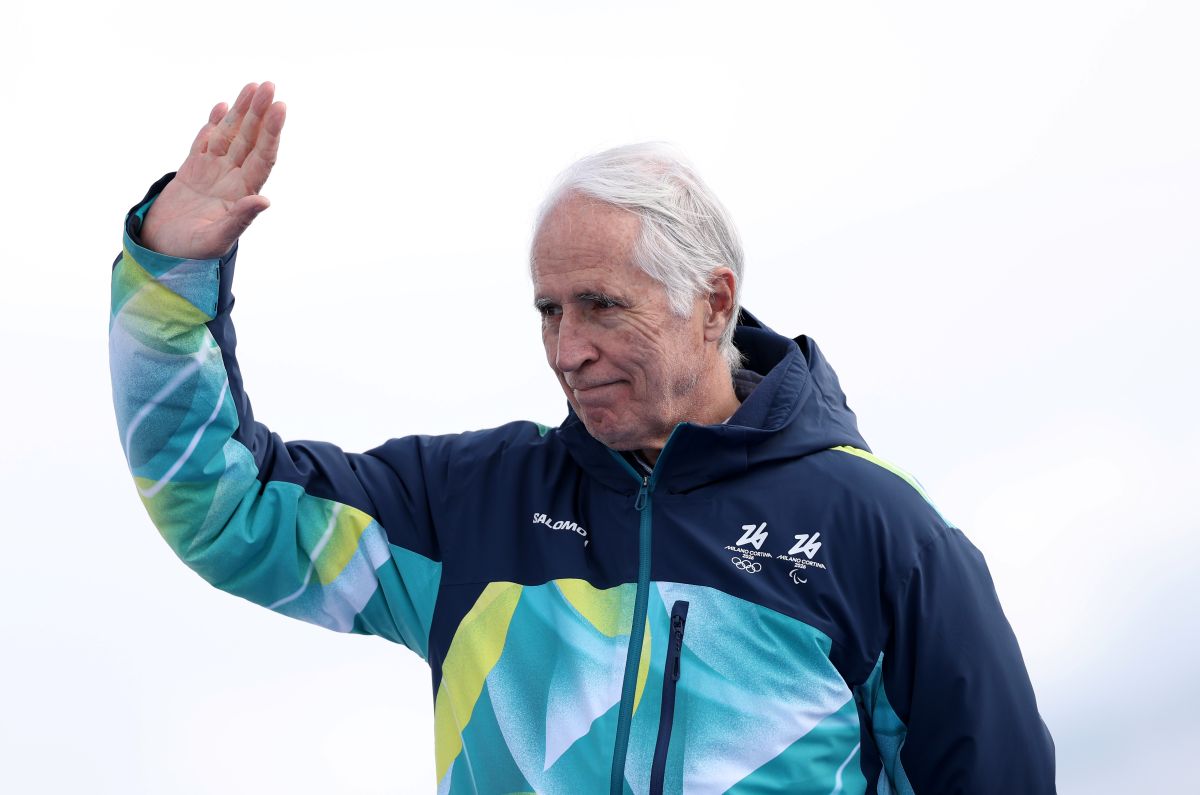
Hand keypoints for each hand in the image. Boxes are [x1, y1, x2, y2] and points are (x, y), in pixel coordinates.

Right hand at [140, 82, 286, 259]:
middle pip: (249, 140)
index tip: (280, 108)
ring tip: (253, 87)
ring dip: (241, 113)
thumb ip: (240, 219)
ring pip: (229, 136)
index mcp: (241, 194)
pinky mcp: (191, 171)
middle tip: (268, 86)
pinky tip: (223, 108)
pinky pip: (205, 142)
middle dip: (259, 113)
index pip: (262, 157)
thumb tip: (265, 201)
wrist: (162, 254)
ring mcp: (212, 173)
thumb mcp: (217, 239)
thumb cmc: (191, 253)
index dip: (272, 133)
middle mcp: (231, 179)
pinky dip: (213, 125)